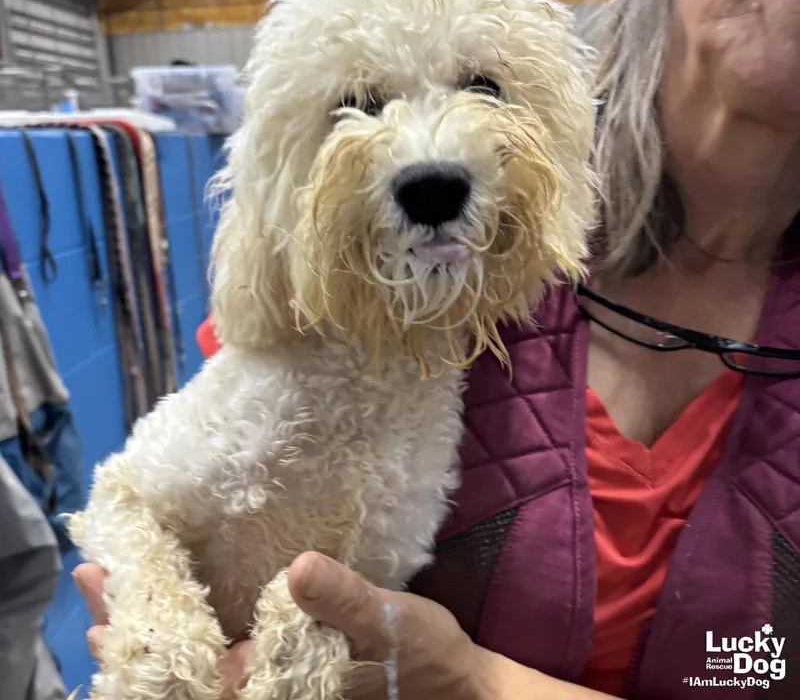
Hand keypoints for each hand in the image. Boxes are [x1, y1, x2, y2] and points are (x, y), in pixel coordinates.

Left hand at [75, 555, 487, 699]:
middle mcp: (263, 690)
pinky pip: (222, 645)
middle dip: (135, 624)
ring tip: (118, 581)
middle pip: (179, 667)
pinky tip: (178, 594)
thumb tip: (298, 569)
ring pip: (195, 657)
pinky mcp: (281, 662)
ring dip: (156, 621)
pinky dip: (192, 619)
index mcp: (276, 688)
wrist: (450, 686)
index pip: (193, 674)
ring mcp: (270, 678)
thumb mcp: (388, 624)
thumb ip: (344, 601)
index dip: (145, 643)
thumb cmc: (420, 657)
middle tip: (94, 577)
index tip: (106, 604)